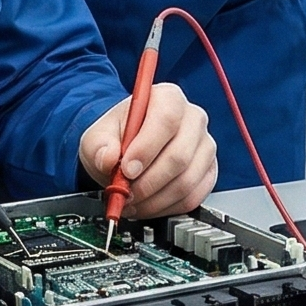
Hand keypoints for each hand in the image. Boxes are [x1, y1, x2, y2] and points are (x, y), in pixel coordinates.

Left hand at [79, 82, 216, 218]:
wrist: (127, 152)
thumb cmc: (118, 138)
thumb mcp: (97, 136)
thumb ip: (99, 145)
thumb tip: (107, 158)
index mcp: (168, 98)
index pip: (167, 118)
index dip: (147, 147)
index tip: (127, 169)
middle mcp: (193, 119)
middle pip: (180, 156)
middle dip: (148, 182)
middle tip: (126, 191)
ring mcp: (204, 147)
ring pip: (186, 182)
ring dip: (154, 199)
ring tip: (132, 201)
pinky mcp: (208, 173)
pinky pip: (192, 198)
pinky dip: (166, 207)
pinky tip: (148, 204)